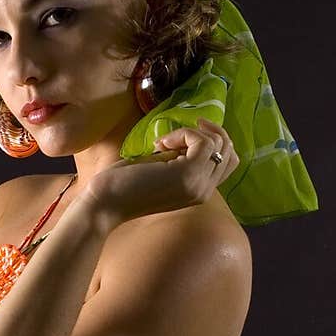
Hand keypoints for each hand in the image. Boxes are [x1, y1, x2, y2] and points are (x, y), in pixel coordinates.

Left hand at [81, 117, 239, 227]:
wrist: (105, 203)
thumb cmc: (125, 185)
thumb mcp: (160, 168)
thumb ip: (180, 158)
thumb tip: (195, 135)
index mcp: (199, 192)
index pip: (228, 161)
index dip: (212, 142)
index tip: (182, 138)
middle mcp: (204, 192)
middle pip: (230, 151)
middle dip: (208, 132)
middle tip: (175, 135)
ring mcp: (198, 185)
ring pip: (219, 143)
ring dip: (191, 133)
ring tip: (163, 143)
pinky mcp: (188, 175)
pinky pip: (202, 141)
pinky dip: (183, 133)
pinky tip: (160, 145)